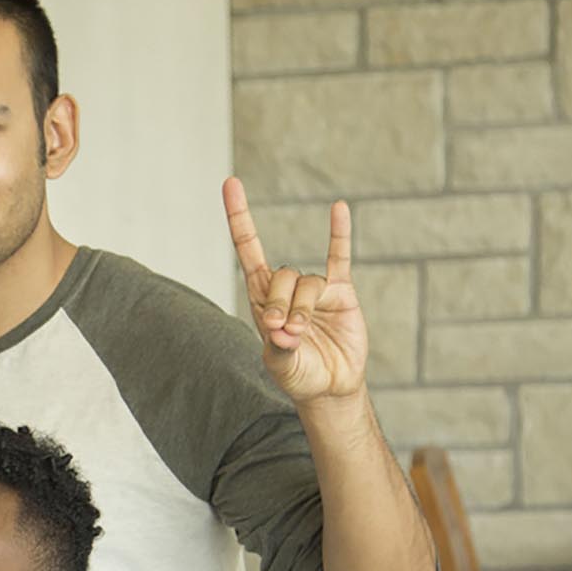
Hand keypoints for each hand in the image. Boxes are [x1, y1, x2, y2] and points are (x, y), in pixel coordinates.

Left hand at [225, 176, 367, 405]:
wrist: (330, 387)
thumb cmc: (298, 375)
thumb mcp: (280, 367)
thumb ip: (279, 350)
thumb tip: (283, 330)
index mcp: (262, 299)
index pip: (248, 250)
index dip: (240, 218)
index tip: (230, 183)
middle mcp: (286, 289)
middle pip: (281, 275)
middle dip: (281, 302)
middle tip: (283, 331)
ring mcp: (314, 289)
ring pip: (307, 282)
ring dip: (303, 307)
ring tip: (300, 333)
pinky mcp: (340, 293)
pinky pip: (340, 258)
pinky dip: (339, 234)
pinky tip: (339, 208)